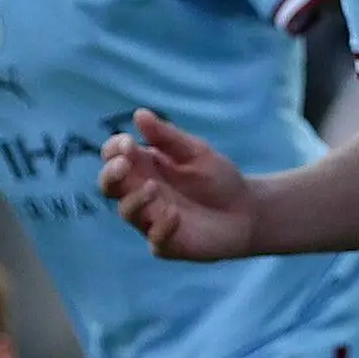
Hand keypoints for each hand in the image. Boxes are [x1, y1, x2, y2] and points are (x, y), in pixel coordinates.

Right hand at [99, 109, 257, 260]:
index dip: (114, 150)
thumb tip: (139, 114)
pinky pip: (154, 239)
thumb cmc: (218, 178)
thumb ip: (168, 137)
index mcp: (145, 167)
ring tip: (154, 187)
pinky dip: (161, 227)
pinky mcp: (167, 243)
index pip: (114, 157)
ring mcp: (152, 219)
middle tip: (124, 164)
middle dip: (110, 174)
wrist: (249, 211)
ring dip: (135, 199)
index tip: (129, 143)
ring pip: (126, 211)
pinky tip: (175, 215)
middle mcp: (142, 193)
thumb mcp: (196, 151)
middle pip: (109, 185)